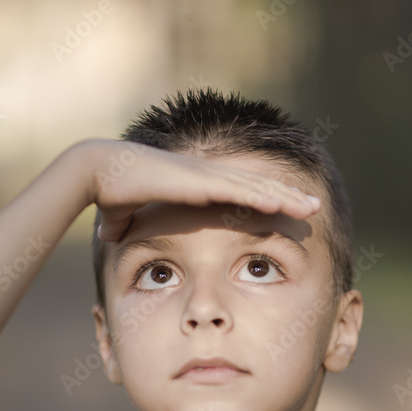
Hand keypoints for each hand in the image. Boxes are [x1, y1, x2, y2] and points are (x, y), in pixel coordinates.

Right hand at [78, 139, 321, 241]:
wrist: (96, 171)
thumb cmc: (111, 192)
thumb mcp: (128, 216)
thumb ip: (127, 225)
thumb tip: (110, 237)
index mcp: (196, 184)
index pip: (241, 193)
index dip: (267, 200)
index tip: (289, 210)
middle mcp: (206, 177)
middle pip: (257, 187)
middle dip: (287, 196)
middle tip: (315, 206)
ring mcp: (203, 177)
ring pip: (254, 187)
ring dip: (284, 197)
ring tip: (312, 206)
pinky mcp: (196, 182)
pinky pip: (235, 191)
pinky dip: (260, 196)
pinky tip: (281, 203)